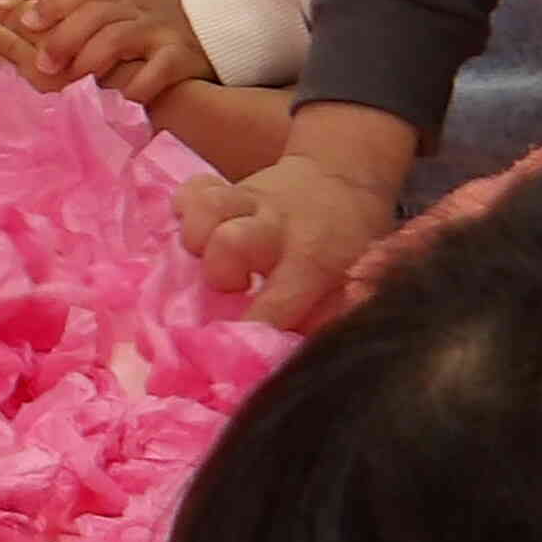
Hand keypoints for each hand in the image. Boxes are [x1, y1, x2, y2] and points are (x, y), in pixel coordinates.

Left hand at [8, 0, 214, 105]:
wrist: (211, 28)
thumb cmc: (145, 35)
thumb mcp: (112, 20)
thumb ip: (70, 26)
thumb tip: (9, 33)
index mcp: (111, 2)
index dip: (49, 5)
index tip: (23, 19)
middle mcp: (132, 12)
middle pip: (94, 13)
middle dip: (64, 36)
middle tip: (43, 62)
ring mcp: (157, 32)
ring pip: (121, 35)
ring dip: (93, 57)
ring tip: (76, 81)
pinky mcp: (182, 57)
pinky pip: (160, 67)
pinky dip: (140, 83)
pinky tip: (124, 99)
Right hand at [179, 136, 404, 328]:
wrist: (343, 180)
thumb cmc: (347, 245)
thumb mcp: (355, 285)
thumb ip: (325, 321)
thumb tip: (286, 361)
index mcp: (310, 261)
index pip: (273, 306)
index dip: (246, 332)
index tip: (231, 350)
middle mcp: (275, 229)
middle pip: (229, 242)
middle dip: (218, 273)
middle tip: (232, 285)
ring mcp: (247, 202)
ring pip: (207, 209)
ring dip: (197, 236)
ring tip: (206, 255)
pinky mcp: (226, 187)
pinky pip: (192, 190)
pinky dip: (186, 208)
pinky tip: (197, 226)